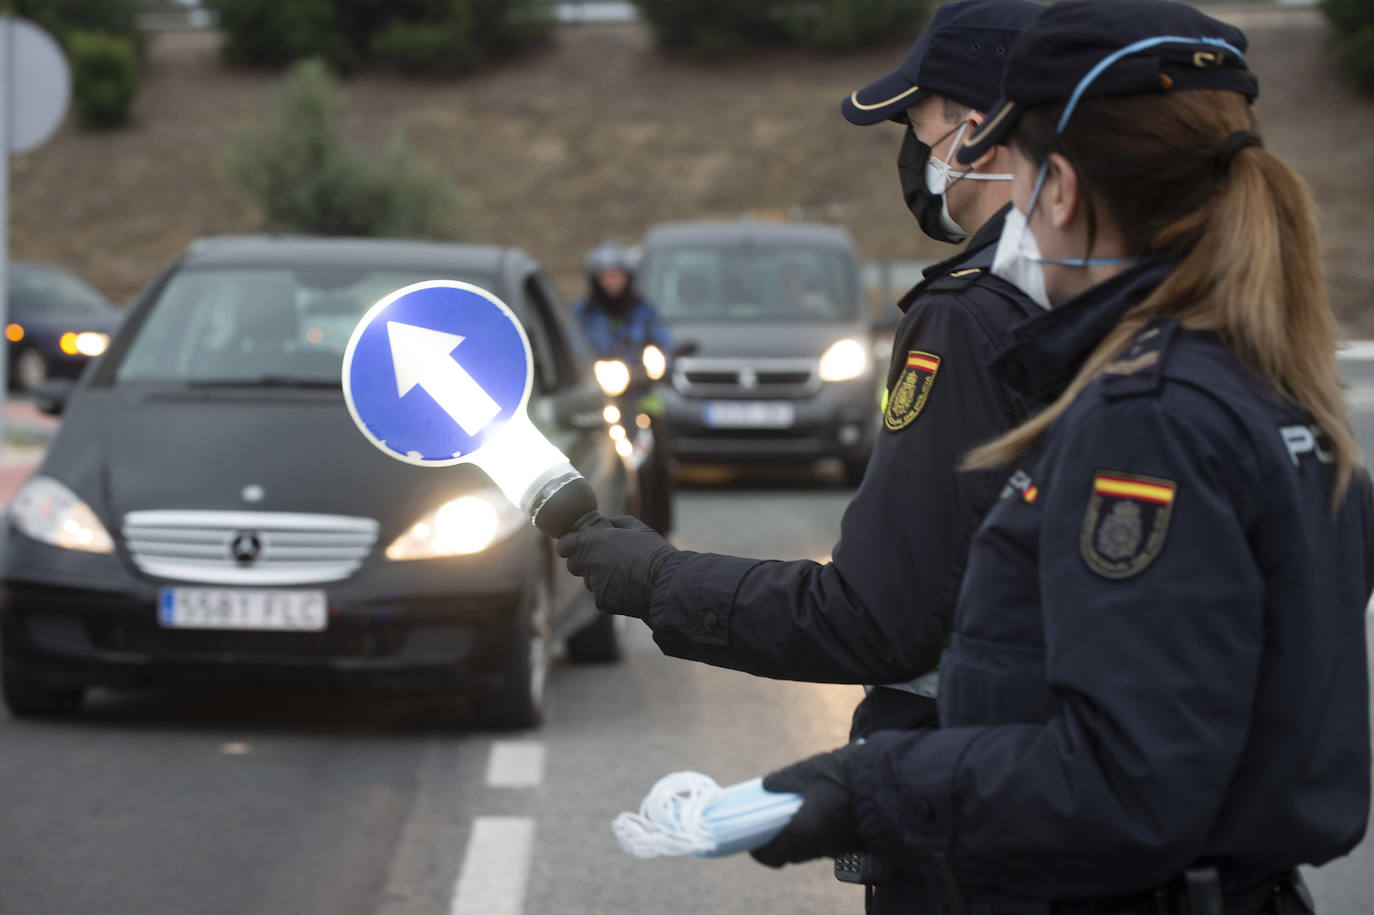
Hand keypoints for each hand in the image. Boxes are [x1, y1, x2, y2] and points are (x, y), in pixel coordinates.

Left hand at [555, 514, 677, 618]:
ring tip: (625, 574)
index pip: (564, 545)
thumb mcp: (638, 528)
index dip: (569, 544)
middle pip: (573, 564)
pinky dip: (612, 592)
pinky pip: (602, 595)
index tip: (577, 544)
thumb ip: (616, 524)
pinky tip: (630, 587)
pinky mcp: (603, 601)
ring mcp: (595, 584)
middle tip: (604, 559)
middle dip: (584, 562)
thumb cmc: (653, 552)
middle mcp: (589, 564)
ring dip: (601, 577)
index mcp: (593, 542)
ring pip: (590, 580)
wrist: (665, 583)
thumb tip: (607, 523)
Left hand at [750, 744, 861, 867]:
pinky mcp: (852, 841)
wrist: (888, 779)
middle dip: (779, 838)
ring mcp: (837, 847)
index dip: (758, 850)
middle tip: (770, 817)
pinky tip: (817, 808)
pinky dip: (817, 830)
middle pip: (790, 852)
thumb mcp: (809, 770)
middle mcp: (820, 847)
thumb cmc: (845, 774)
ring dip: (799, 833)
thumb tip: (766, 786)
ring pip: (809, 847)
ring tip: (794, 808)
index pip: (772, 856)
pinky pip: (827, 841)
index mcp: (803, 832)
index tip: (751, 837)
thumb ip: (784, 780)